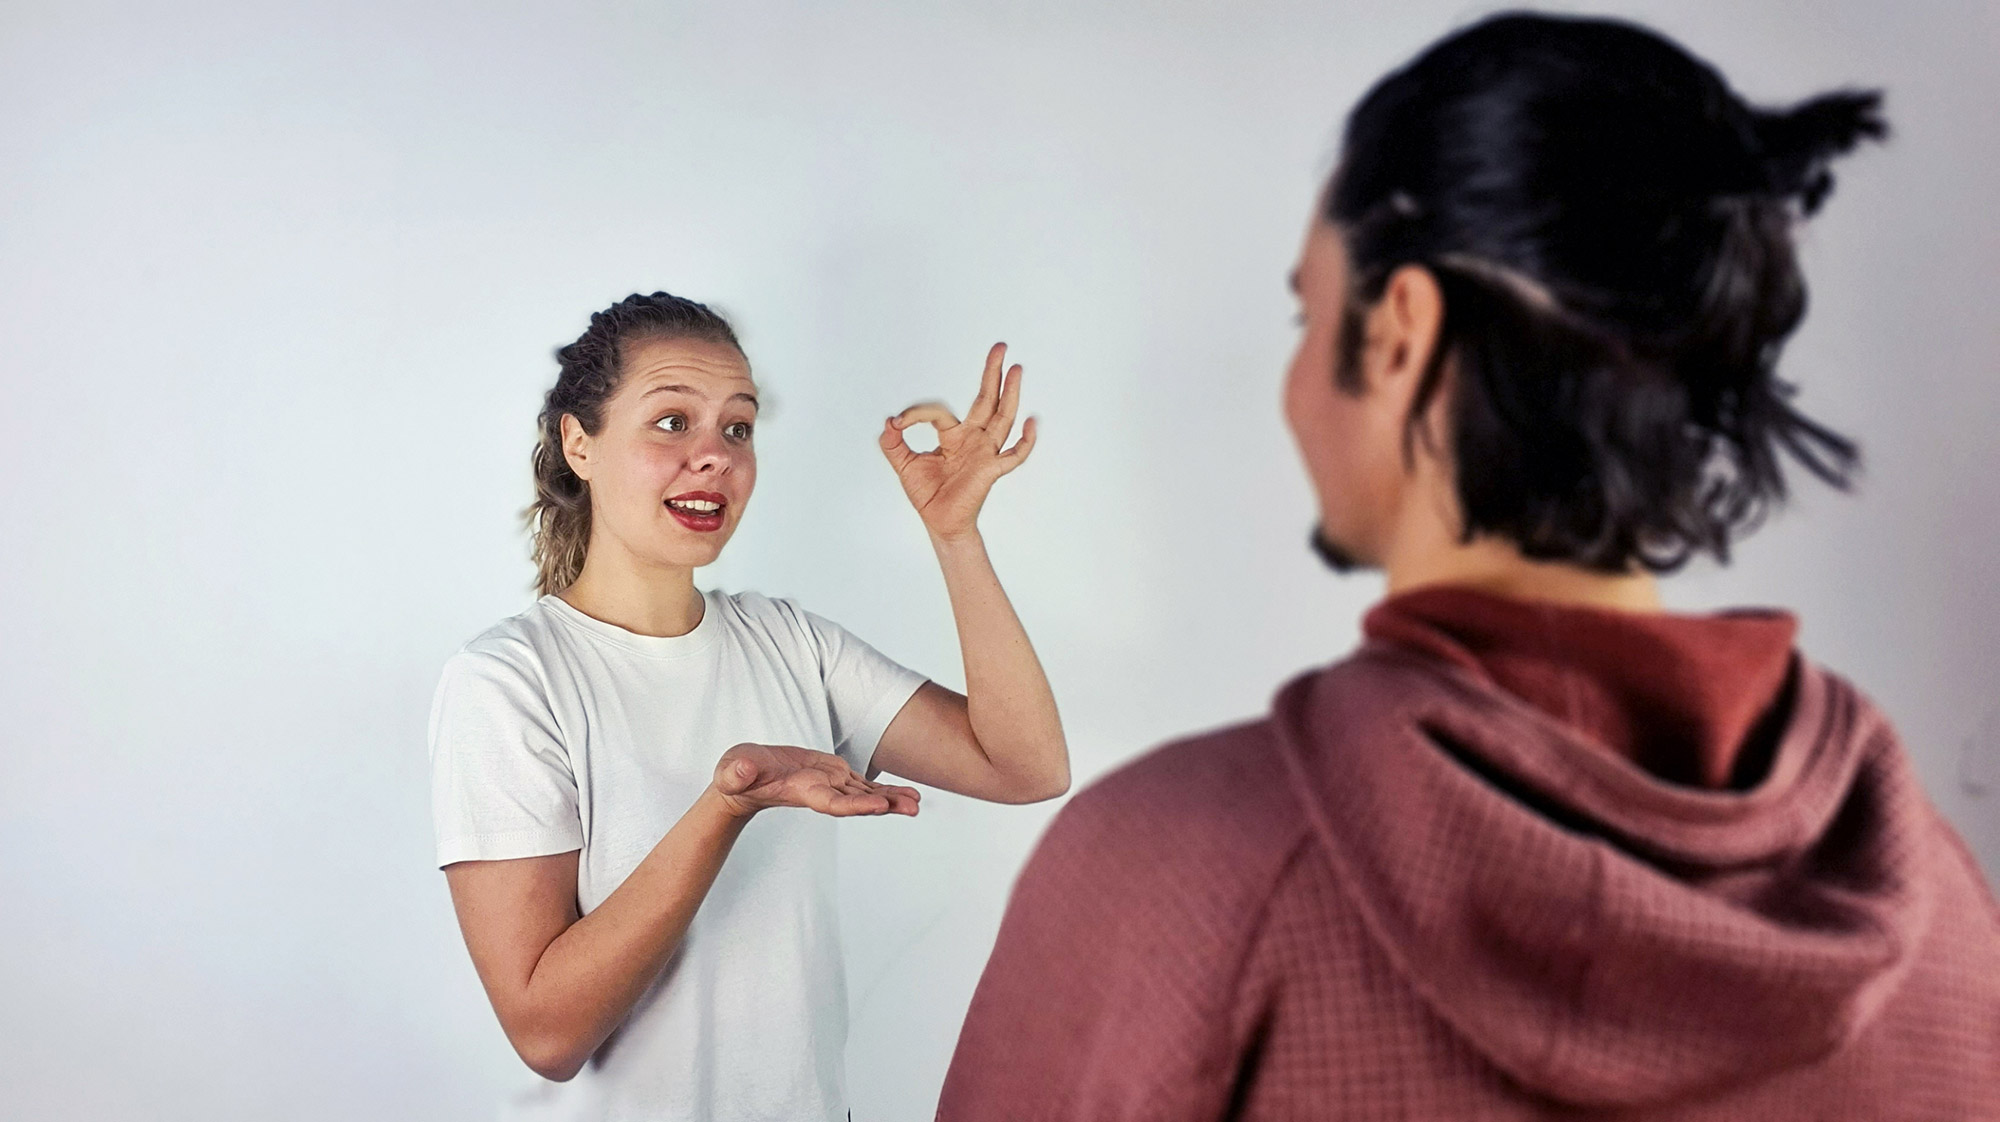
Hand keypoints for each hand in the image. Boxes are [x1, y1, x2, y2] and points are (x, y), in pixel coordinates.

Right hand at [710, 743, 921, 819]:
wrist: (743, 779)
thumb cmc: (737, 775)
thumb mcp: (733, 770)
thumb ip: (736, 773)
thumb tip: (739, 771)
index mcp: (804, 792)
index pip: (834, 803)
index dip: (857, 804)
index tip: (880, 805)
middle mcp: (823, 792)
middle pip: (859, 801)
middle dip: (885, 804)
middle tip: (913, 807)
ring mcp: (830, 784)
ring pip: (866, 793)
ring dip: (892, 798)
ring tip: (917, 802)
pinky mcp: (834, 775)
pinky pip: (864, 783)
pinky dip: (885, 788)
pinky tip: (907, 793)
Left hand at [879, 342, 1037, 542]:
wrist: (939, 523)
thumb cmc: (928, 496)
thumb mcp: (903, 465)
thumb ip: (893, 443)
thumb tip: (888, 422)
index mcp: (954, 436)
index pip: (939, 411)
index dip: (917, 413)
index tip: (898, 422)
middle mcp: (973, 439)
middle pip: (987, 400)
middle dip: (992, 373)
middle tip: (1000, 348)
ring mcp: (985, 452)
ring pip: (1002, 417)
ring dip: (1010, 393)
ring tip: (1016, 369)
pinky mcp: (991, 470)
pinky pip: (1014, 455)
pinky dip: (1024, 441)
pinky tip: (1031, 423)